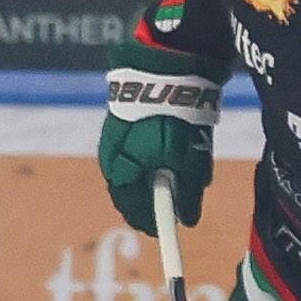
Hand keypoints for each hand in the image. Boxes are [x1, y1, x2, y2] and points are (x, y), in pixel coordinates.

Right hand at [97, 62, 217, 234]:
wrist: (166, 72)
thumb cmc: (177, 120)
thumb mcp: (189, 161)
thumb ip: (188, 193)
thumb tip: (189, 220)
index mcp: (123, 172)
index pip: (132, 209)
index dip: (150, 221)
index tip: (164, 228)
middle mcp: (111, 159)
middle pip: (129, 192)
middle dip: (150, 200)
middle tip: (171, 204)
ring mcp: (112, 140)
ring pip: (130, 172)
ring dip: (149, 179)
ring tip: (172, 175)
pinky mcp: (118, 124)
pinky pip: (129, 153)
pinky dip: (145, 160)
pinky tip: (163, 153)